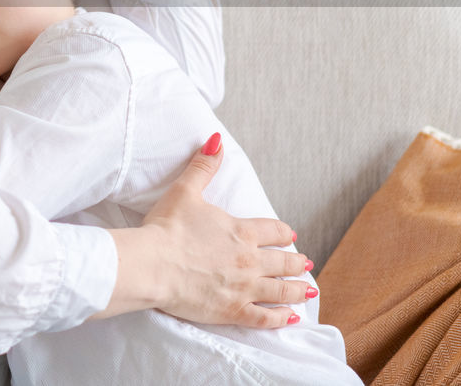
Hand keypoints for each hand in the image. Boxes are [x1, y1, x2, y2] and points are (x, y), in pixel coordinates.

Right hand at [97, 134, 312, 328]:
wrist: (152, 265)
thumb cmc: (166, 228)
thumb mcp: (185, 191)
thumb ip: (203, 167)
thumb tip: (216, 140)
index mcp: (241, 231)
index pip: (273, 230)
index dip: (283, 232)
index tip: (290, 235)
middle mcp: (249, 260)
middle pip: (283, 262)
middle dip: (296, 262)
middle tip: (306, 262)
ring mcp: (244, 288)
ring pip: (280, 290)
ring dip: (297, 289)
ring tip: (308, 289)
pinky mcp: (233, 311)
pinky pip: (265, 318)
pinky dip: (281, 318)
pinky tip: (290, 317)